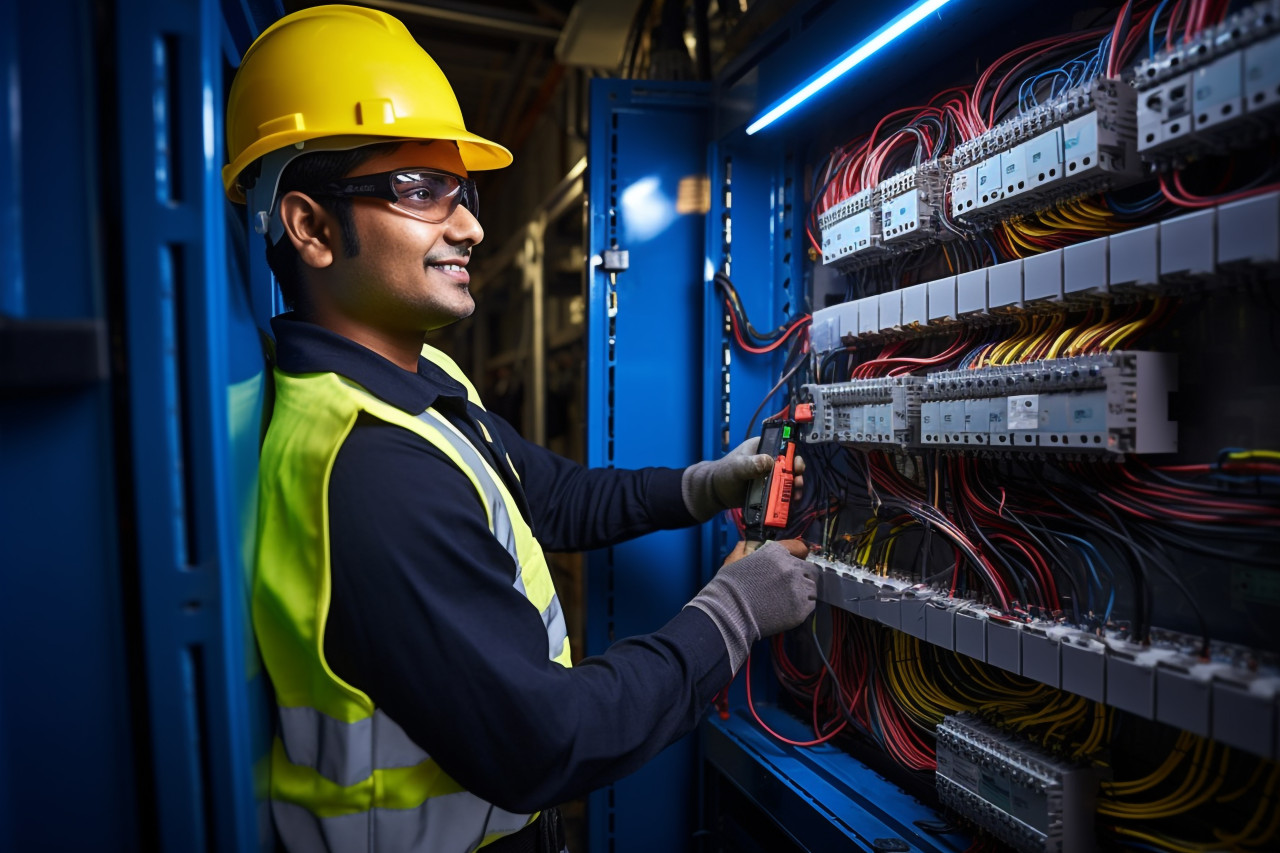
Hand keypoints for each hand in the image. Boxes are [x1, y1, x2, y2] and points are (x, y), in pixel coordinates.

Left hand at [681, 438, 807, 521]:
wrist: (717, 492)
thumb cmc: (724, 473)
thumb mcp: (737, 466)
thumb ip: (751, 464)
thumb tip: (768, 462)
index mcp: (763, 447)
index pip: (783, 446)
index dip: (792, 454)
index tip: (796, 464)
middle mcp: (770, 460)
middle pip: (790, 463)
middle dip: (797, 472)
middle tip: (798, 480)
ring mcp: (771, 476)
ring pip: (789, 478)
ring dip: (795, 486)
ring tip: (795, 494)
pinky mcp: (770, 489)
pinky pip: (783, 491)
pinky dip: (788, 496)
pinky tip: (791, 502)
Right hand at [687, 540, 816, 672]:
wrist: (729, 612)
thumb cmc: (728, 588)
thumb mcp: (735, 560)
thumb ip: (746, 549)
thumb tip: (745, 544)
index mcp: (776, 552)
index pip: (800, 547)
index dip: (799, 555)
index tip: (799, 561)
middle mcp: (791, 567)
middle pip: (810, 569)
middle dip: (802, 576)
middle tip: (790, 586)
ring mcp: (798, 588)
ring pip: (811, 588)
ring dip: (804, 592)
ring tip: (788, 600)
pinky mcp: (801, 608)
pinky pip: (810, 605)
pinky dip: (802, 607)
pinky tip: (787, 610)